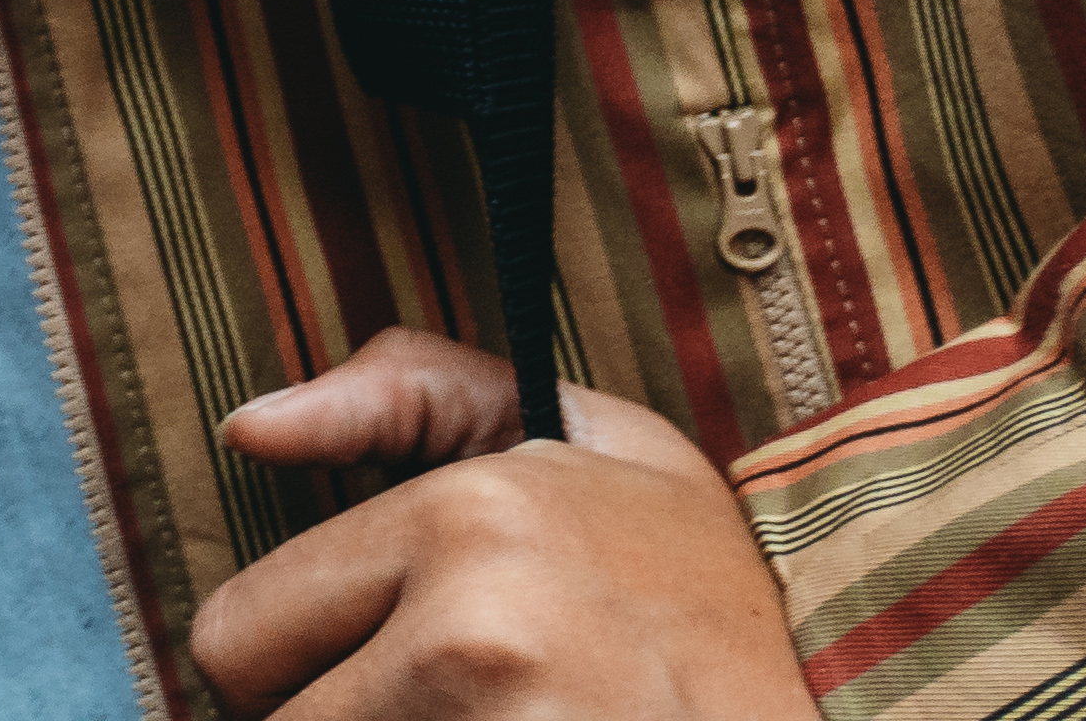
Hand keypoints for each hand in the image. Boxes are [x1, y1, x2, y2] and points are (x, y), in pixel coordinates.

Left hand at [193, 336, 813, 720]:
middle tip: (456, 706)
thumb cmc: (701, 598)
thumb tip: (248, 427)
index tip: (389, 660)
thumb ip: (410, 396)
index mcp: (465, 525)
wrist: (851, 707)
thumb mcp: (585, 443)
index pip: (234, 640)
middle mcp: (477, 642)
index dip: (298, 662)